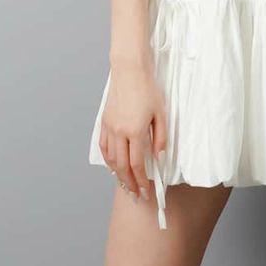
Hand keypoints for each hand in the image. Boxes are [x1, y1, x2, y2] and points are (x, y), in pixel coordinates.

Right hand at [99, 59, 166, 207]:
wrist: (129, 71)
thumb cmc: (147, 89)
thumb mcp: (161, 114)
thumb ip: (160, 137)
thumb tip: (159, 156)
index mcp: (135, 131)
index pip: (138, 164)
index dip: (142, 180)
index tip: (146, 191)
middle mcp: (119, 132)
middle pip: (122, 166)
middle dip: (130, 183)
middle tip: (136, 195)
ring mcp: (109, 128)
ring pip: (111, 159)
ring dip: (118, 175)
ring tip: (125, 185)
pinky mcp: (104, 122)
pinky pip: (104, 147)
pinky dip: (108, 160)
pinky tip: (113, 166)